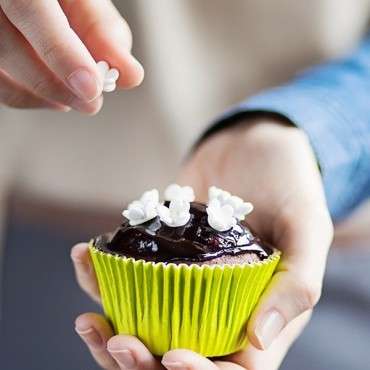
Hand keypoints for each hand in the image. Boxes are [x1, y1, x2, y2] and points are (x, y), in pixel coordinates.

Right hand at [0, 0, 142, 112]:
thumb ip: (104, 33)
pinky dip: (33, 98)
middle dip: (58, 84)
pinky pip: (1, 87)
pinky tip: (59, 97)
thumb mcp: (85, 1)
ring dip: (48, 95)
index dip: (61, 52)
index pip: (29, 8)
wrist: (39, 0)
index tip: (91, 87)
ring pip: (2, 75)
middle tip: (93, 102)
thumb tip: (131, 76)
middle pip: (9, 47)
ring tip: (81, 98)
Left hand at [71, 117, 332, 368]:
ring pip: (147, 324)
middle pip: (179, 354)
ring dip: (113, 331)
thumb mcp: (308, 227)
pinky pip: (129, 274)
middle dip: (144, 361)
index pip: (233, 368)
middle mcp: (221, 305)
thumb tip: (259, 339)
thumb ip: (297, 284)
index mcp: (262, 312)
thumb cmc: (290, 183)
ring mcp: (187, 280)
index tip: (172, 357)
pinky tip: (84, 256)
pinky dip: (101, 274)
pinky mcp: (163, 254)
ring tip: (88, 318)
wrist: (255, 145)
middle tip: (118, 341)